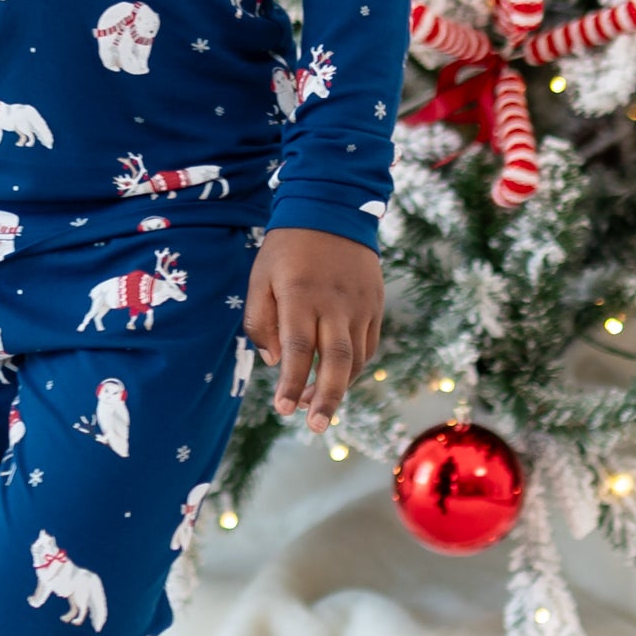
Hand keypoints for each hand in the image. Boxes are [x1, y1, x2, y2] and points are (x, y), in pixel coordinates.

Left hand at [245, 228, 381, 434]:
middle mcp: (335, 303)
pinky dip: (353, 368)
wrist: (333, 209)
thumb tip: (274, 362)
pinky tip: (336, 377)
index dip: (290, 382)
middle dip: (326, 398)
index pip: (297, 348)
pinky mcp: (375, 304)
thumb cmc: (286, 249)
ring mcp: (360, 305)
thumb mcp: (260, 278)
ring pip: (356, 358)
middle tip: (316, 427)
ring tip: (315, 406)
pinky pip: (367, 345)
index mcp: (301, 295)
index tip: (282, 409)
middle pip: (336, 360)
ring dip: (338, 387)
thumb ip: (260, 322)